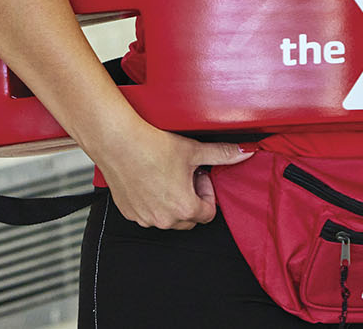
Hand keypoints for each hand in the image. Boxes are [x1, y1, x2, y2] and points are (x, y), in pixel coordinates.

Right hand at [94, 122, 253, 229]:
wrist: (118, 142)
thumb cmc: (152, 146)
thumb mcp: (194, 150)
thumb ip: (223, 154)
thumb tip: (244, 152)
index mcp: (185, 208)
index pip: (208, 213)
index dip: (206, 192)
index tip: (197, 175)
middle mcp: (164, 219)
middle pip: (189, 218)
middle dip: (190, 199)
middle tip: (182, 174)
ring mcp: (145, 218)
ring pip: (167, 218)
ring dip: (171, 202)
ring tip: (165, 175)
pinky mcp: (129, 213)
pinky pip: (147, 214)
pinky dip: (151, 202)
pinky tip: (149, 179)